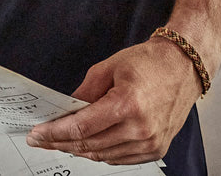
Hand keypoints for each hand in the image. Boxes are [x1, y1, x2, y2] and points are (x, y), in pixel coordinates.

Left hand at [26, 37, 201, 164]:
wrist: (184, 67)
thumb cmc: (149, 62)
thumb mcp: (109, 67)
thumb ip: (85, 91)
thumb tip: (65, 110)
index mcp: (127, 105)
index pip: (81, 127)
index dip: (55, 132)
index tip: (36, 133)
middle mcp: (140, 129)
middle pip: (89, 145)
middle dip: (60, 143)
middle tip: (40, 139)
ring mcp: (150, 143)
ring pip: (103, 156)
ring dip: (78, 150)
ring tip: (59, 142)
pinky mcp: (156, 150)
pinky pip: (119, 159)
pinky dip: (100, 153)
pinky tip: (86, 144)